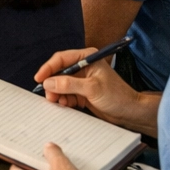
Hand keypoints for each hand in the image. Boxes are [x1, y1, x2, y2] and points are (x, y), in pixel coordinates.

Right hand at [34, 48, 155, 133]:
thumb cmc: (117, 96)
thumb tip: (48, 82)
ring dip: (58, 93)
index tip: (39, 79)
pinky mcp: (82, 92)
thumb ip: (69, 84)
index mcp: (87, 58)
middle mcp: (83, 66)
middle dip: (53, 84)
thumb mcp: (92, 88)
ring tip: (58, 102)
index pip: (61, 59)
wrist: (130, 112)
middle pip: (59, 72)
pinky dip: (64, 99)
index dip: (48, 68)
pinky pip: (67, 94)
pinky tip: (66, 104)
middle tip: (49, 96)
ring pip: (61, 84)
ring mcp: (82, 80)